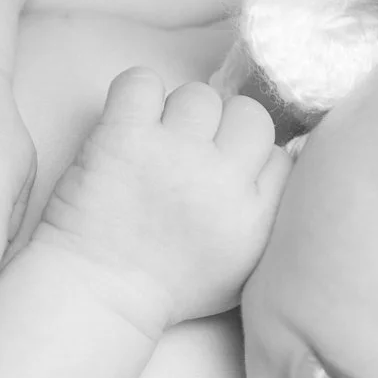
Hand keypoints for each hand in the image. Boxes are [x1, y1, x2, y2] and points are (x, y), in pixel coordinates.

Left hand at [34, 67, 289, 328]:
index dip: (251, 160)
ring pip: (199, 95)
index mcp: (258, 218)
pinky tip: (130, 124)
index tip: (225, 175)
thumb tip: (277, 163)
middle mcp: (223, 181)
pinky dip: (136, 96)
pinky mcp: (125, 137)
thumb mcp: (244, 271)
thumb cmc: (169, 286)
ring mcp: (175, 154)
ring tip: (157, 144)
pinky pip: (143, 82)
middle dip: (223, 131)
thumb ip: (270, 219)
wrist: (97, 296)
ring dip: (179, 114)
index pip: (279, 154)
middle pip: (249, 115)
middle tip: (192, 154)